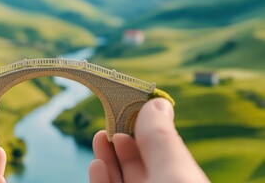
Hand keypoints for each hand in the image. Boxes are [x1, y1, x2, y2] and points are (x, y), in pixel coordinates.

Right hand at [89, 98, 209, 182]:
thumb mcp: (173, 174)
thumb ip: (162, 142)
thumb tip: (157, 103)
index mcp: (182, 179)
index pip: (165, 150)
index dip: (147, 127)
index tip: (130, 106)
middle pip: (139, 163)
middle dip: (122, 138)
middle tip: (110, 119)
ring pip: (121, 177)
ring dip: (108, 156)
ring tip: (99, 136)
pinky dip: (100, 177)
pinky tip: (97, 163)